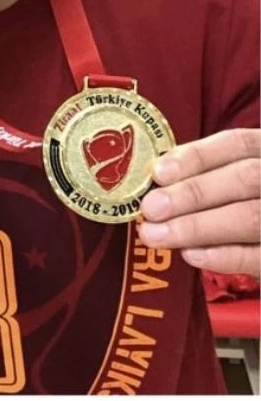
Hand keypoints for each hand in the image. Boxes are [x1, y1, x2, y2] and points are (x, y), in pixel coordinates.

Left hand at [139, 129, 259, 276]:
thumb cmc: (244, 205)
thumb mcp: (231, 183)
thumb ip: (203, 177)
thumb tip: (155, 185)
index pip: (237, 144)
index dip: (197, 157)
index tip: (159, 173)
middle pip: (245, 178)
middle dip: (193, 193)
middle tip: (151, 208)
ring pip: (250, 216)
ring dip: (197, 226)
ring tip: (157, 235)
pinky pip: (258, 256)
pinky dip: (223, 256)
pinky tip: (191, 254)